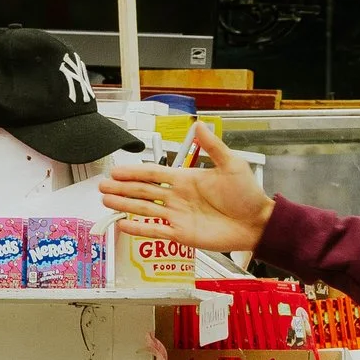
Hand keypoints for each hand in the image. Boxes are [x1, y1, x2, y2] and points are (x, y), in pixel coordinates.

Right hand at [98, 129, 273, 254]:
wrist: (257, 222)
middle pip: (143, 191)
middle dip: (122, 188)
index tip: (116, 170)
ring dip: (124, 205)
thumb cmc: (247, 194)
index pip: (153, 173)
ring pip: (144, 209)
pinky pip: (155, 231)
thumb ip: (213, 146)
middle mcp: (177, 197)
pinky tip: (123, 225)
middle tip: (102, 186)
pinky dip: (139, 229)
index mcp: (186, 179)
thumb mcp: (231, 164)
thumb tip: (200, 125)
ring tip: (106, 201)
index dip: (134, 172)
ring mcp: (178, 216)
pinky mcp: (181, 234)